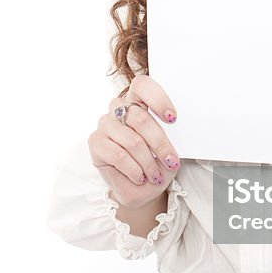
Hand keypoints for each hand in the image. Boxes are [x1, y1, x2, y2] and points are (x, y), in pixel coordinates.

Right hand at [87, 74, 180, 210]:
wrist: (142, 187)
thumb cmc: (157, 160)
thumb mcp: (170, 147)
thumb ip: (171, 135)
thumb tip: (176, 130)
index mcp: (138, 100)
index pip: (143, 86)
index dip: (158, 99)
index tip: (172, 118)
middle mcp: (119, 108)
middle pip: (140, 119)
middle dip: (160, 144)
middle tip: (171, 161)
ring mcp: (105, 123)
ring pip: (132, 140)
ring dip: (148, 162)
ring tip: (156, 175)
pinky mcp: (95, 141)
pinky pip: (118, 155)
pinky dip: (134, 169)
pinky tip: (140, 177)